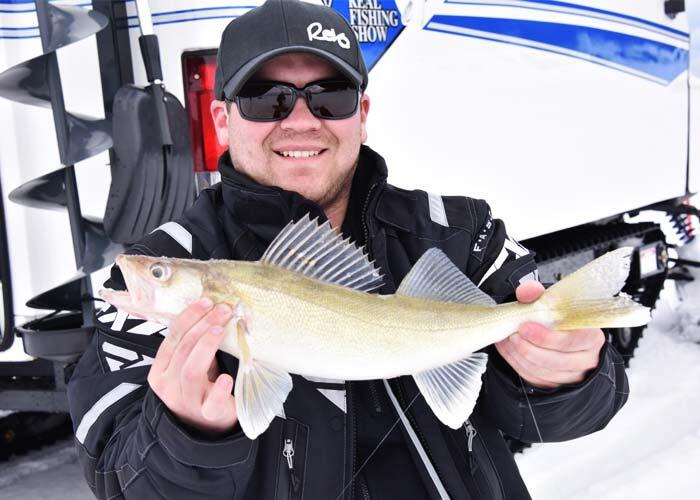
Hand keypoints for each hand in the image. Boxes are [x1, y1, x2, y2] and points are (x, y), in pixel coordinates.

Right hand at [147, 297, 238, 434]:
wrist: (204, 428)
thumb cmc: (200, 387)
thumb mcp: (189, 364)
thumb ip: (194, 343)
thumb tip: (213, 309)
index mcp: (161, 370)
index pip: (172, 338)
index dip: (189, 317)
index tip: (207, 301)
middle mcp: (168, 385)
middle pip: (183, 350)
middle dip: (202, 325)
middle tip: (222, 310)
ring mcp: (187, 402)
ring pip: (191, 371)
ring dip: (206, 347)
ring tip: (220, 330)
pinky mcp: (208, 415)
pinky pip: (210, 403)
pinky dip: (218, 390)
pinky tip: (226, 378)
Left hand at [495, 281, 605, 388]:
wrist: (555, 331)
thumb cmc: (559, 318)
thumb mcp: (551, 302)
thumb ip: (538, 294)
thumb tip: (526, 291)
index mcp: (591, 337)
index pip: (573, 341)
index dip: (548, 337)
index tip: (526, 327)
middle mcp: (585, 359)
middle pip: (557, 360)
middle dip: (529, 348)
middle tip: (513, 334)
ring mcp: (571, 374)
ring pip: (543, 371)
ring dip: (520, 355)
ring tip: (508, 339)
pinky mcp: (554, 383)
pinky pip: (533, 377)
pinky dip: (516, 362)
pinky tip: (508, 349)